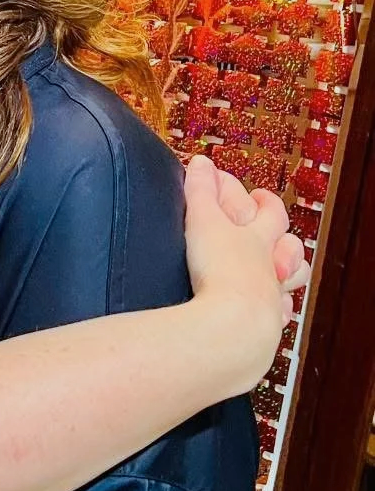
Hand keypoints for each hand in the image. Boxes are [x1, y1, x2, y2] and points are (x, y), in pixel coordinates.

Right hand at [183, 155, 309, 386]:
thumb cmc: (221, 274)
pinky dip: (278, 307)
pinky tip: (271, 307)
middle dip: (282, 235)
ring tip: (277, 268)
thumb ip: (198, 191)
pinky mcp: (266, 325)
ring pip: (292, 278)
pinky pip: (280, 313)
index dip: (264, 201)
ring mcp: (272, 296)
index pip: (270, 212)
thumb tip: (200, 162)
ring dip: (287, 270)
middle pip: (289, 246)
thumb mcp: (202, 223)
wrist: (233, 328)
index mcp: (257, 239)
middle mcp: (271, 267)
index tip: (257, 194)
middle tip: (271, 228)